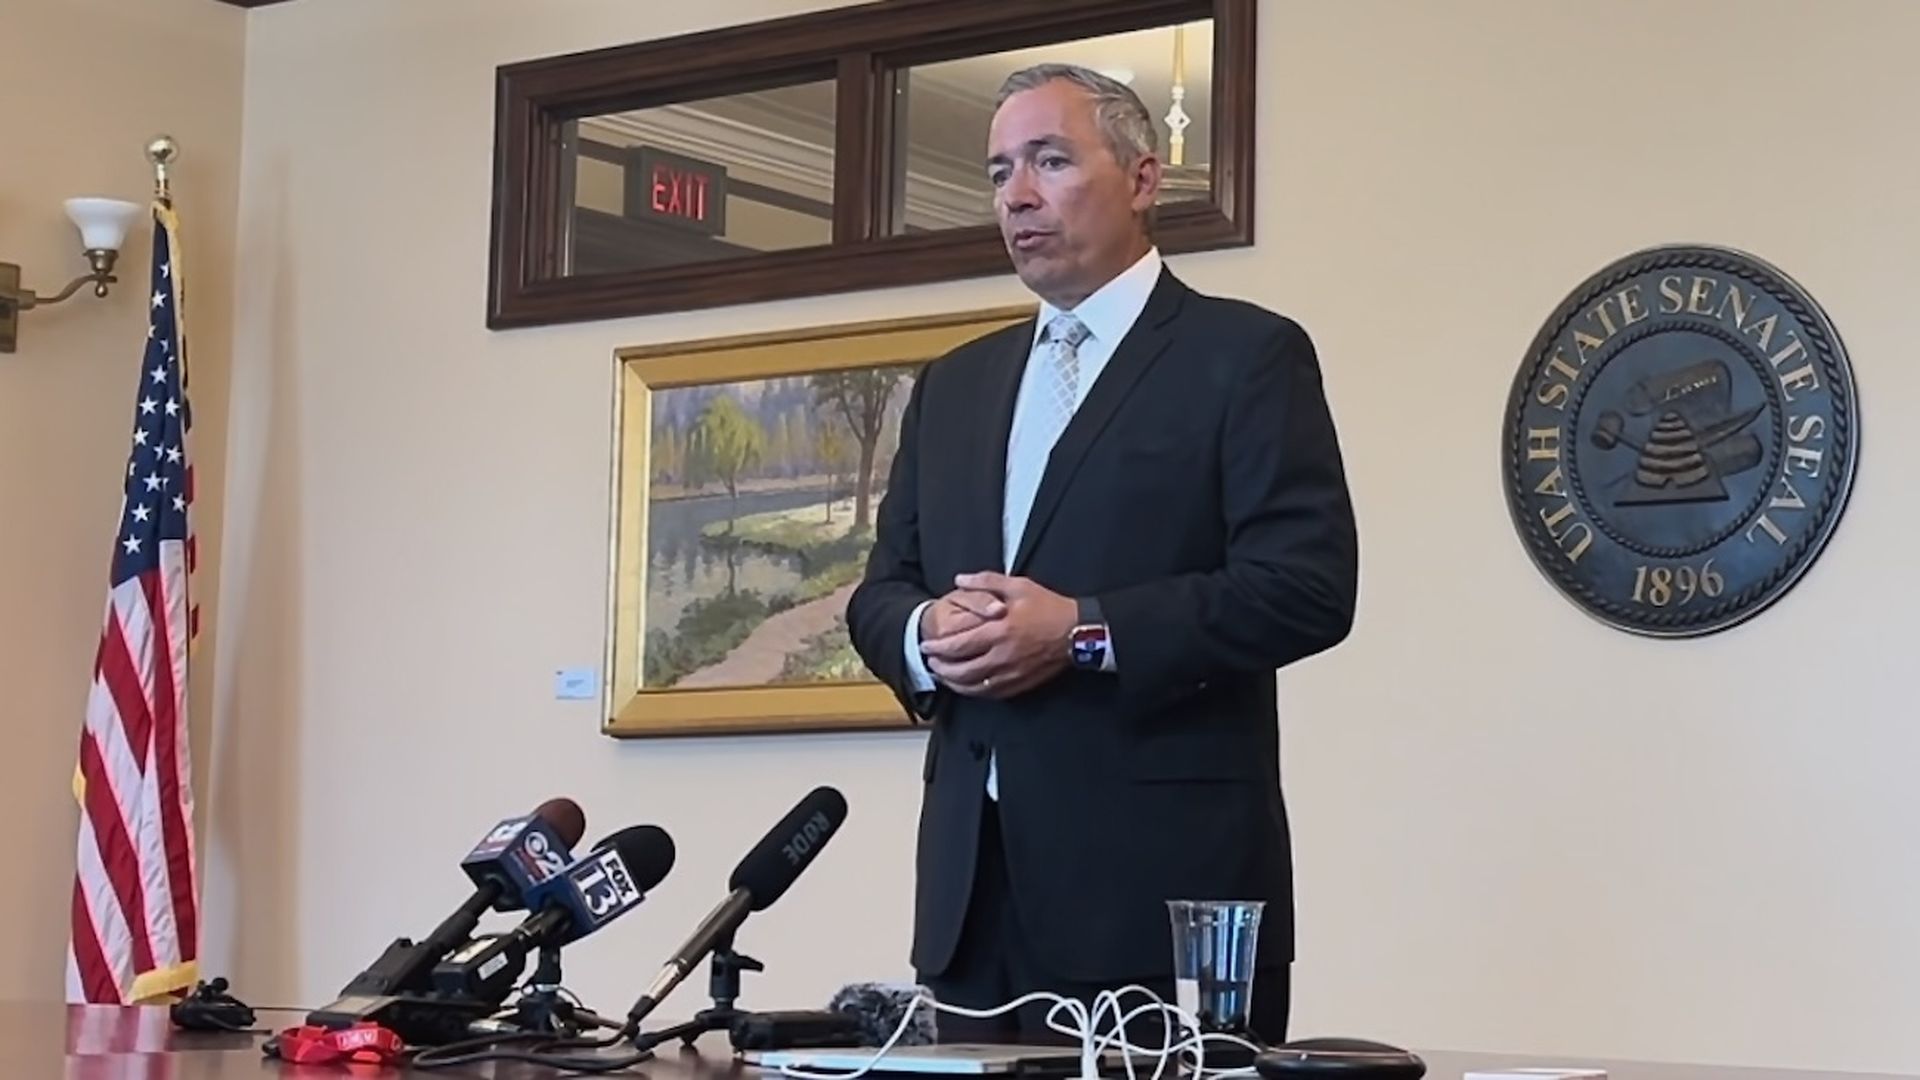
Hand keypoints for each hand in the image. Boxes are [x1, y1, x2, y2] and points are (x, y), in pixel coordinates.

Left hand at [921, 572, 1075, 698]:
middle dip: (941, 669)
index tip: (926, 645)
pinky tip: (967, 686)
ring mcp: (1012, 673)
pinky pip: (991, 694)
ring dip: (954, 683)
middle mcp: (1003, 656)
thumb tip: (960, 580)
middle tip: (930, 662)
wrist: (1078, 632)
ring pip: (974, 687)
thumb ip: (986, 581)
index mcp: (999, 631)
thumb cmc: (1049, 608)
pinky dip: (974, 692)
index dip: (938, 648)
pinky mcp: (1021, 683)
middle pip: (962, 671)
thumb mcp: (1018, 586)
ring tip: (943, 676)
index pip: (959, 645)